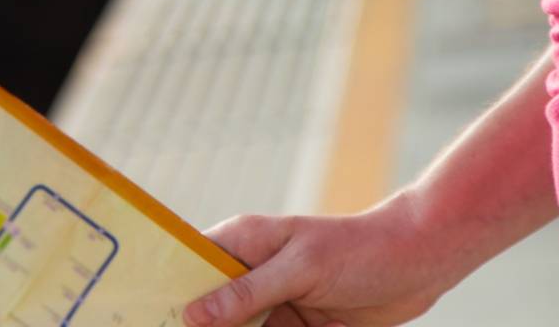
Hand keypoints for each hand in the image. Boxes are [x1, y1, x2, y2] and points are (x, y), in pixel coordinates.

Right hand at [183, 192, 456, 326]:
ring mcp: (270, 305)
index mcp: (242, 240)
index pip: (189, 264)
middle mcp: (249, 273)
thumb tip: (192, 313)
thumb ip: (247, 291)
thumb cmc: (356, 249)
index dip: (166, 291)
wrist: (416, 264)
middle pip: (206, 311)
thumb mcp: (301, 268)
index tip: (142, 316)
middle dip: (192, 326)